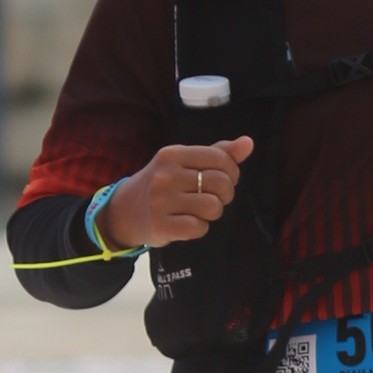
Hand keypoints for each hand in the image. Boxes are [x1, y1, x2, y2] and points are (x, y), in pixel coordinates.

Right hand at [101, 138, 254, 249]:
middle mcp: (165, 175)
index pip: (221, 158)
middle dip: (225, 194)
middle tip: (212, 198)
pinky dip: (199, 228)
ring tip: (198, 211)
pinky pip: (199, 228)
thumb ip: (218, 153)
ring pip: (213, 207)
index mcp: (173, 154)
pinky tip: (187, 224)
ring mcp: (160, 200)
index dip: (232, 172)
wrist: (124, 212)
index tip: (223, 180)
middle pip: (221, 183)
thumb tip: (248, 143)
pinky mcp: (160, 225)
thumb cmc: (164, 185)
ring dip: (212, 213)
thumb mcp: (185, 163)